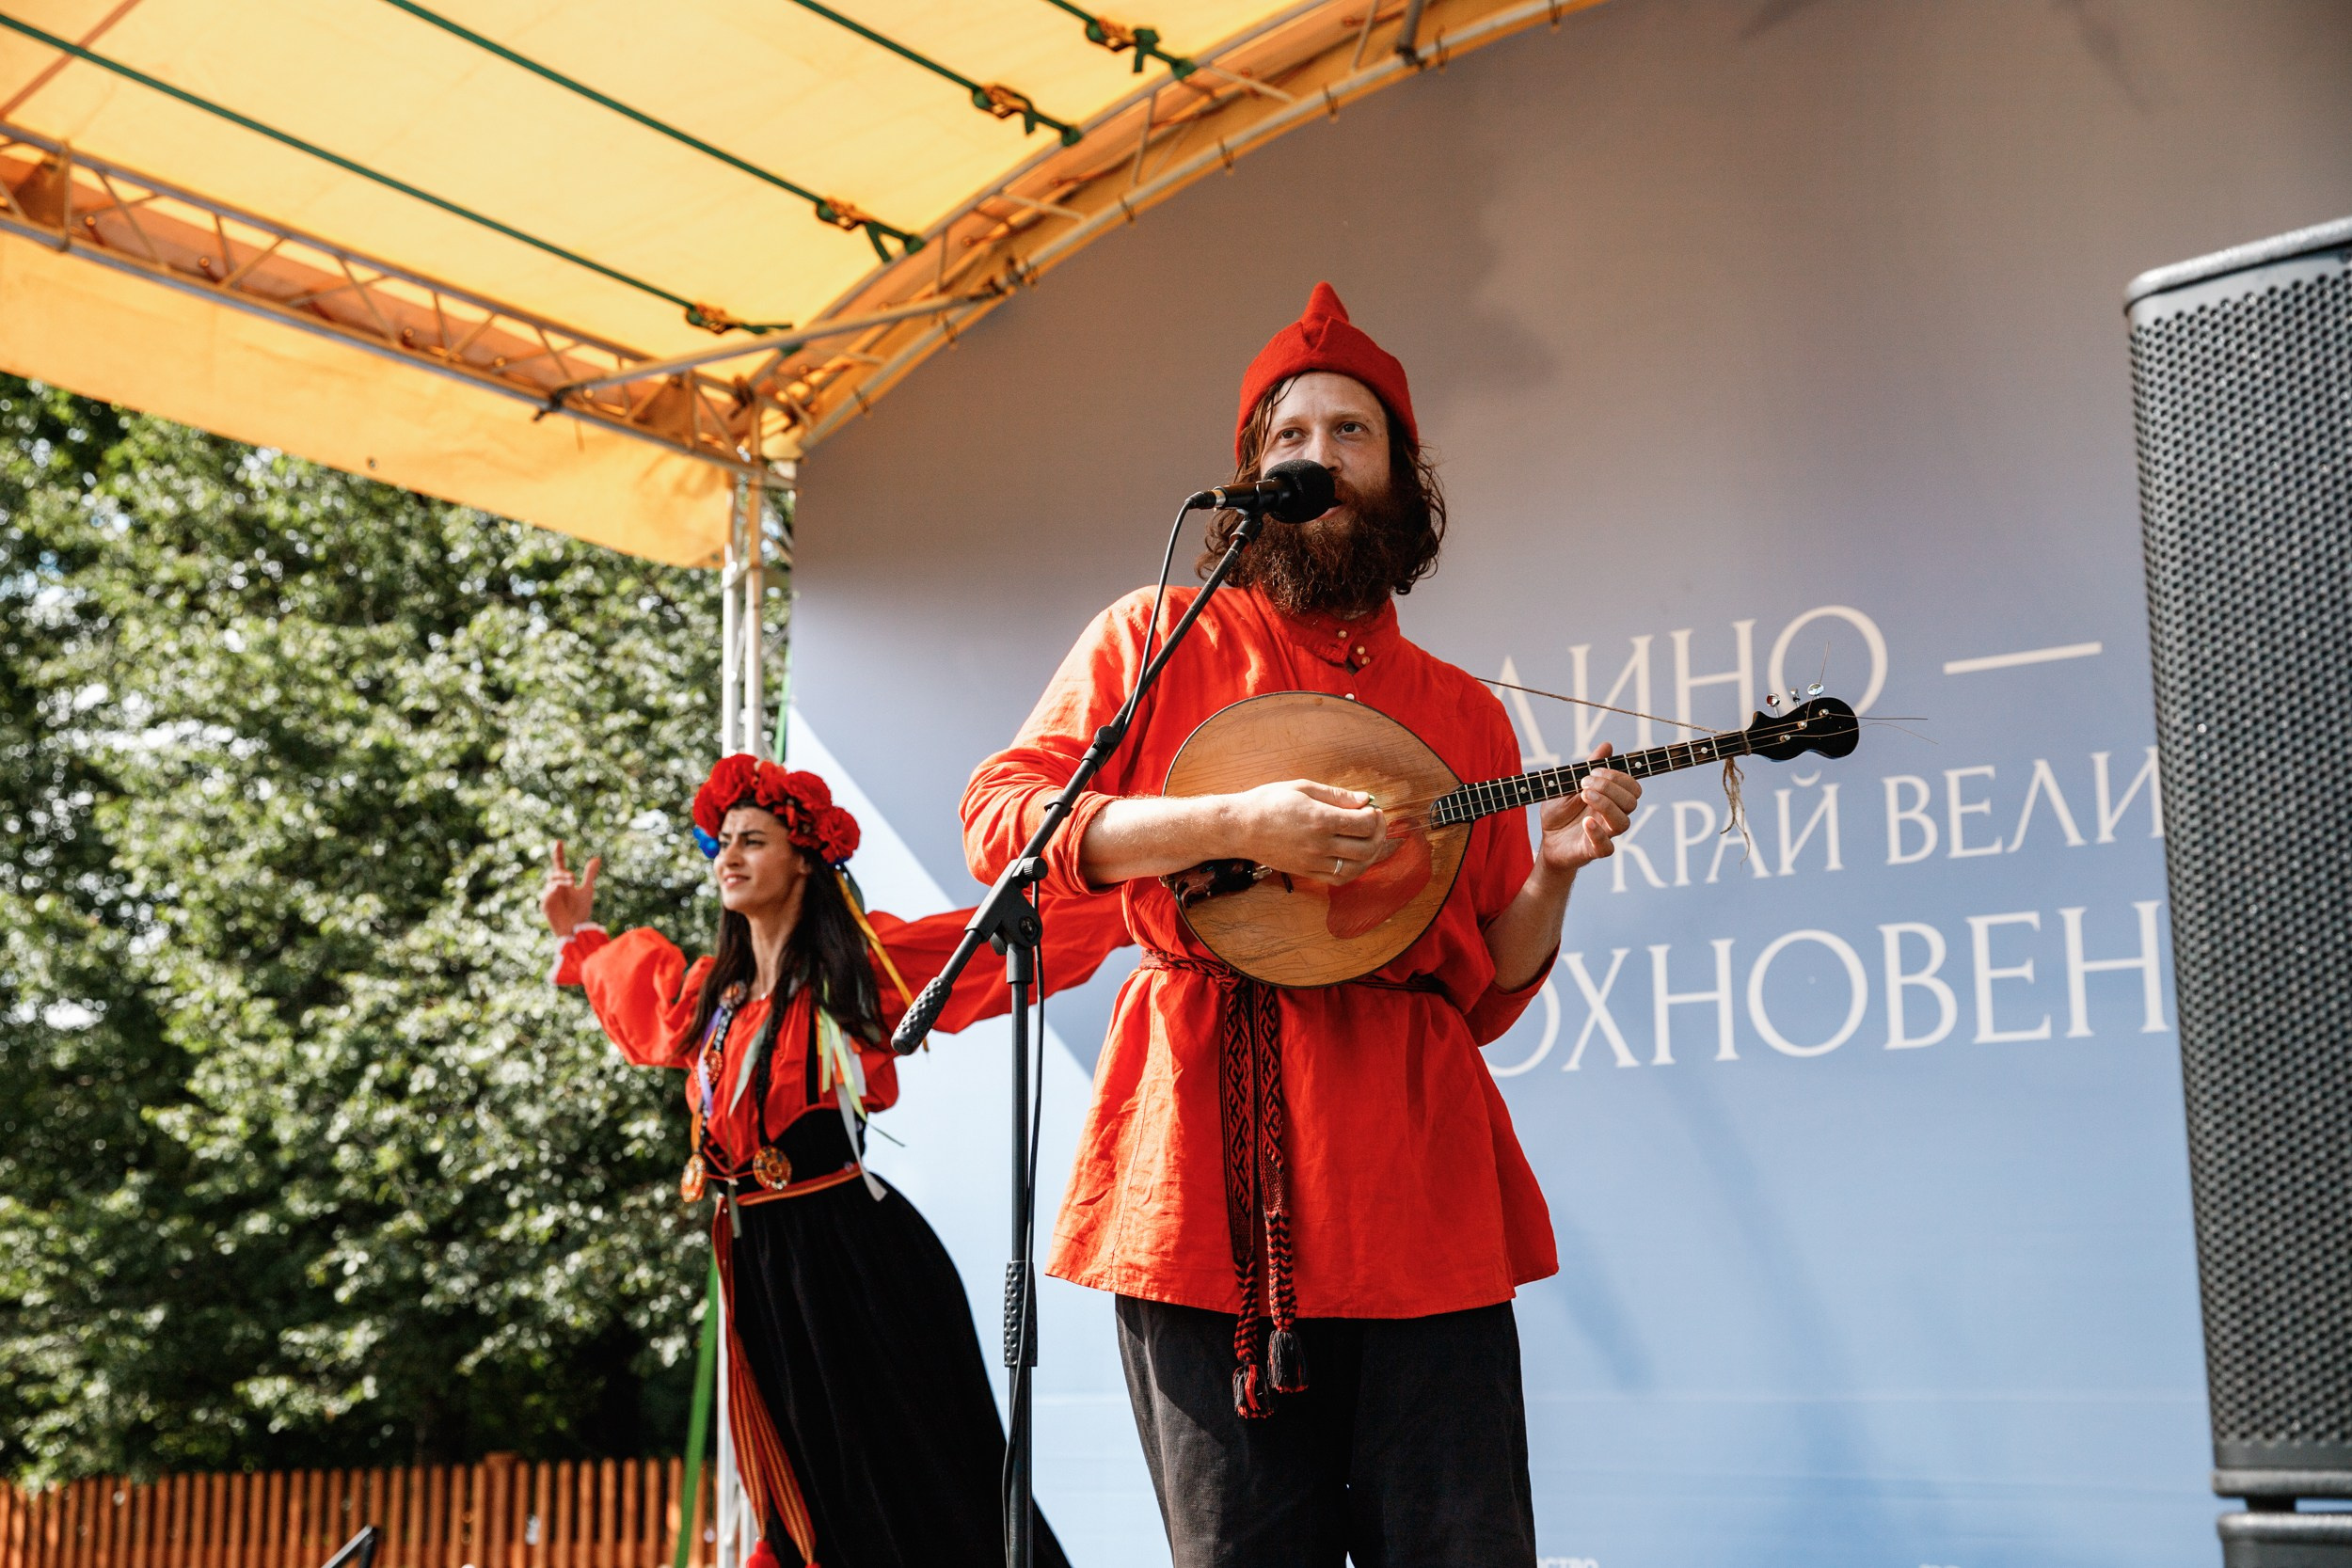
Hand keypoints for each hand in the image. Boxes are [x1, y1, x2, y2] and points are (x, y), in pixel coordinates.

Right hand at [541, 840, 599, 936]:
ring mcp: (549, 896)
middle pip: (554, 873)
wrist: (578, 929)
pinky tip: (558, 890)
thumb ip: (590, 874)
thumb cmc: (581, 911)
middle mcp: (555, 887)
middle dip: (562, 873)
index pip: (559, 864)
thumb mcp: (587, 890)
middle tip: (573, 877)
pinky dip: (552, 891)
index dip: (558, 853)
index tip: (559, 841)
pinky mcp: (545, 906)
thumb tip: (597, 858)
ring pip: (551, 883)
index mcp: (564, 882)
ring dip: (560, 881)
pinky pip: (546, 896)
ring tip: (571, 882)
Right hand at [1229, 779, 1390, 884]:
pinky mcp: (1306, 872)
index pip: (1365, 823)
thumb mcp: (1303, 787)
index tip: (1371, 808)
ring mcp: (1313, 861)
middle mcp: (1320, 844)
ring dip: (1371, 855)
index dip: (1375, 815)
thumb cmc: (1269, 802)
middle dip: (1379, 834)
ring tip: (1370, 841)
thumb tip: (1364, 799)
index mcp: (1320, 819)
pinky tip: (1355, 858)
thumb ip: (1337, 795)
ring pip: (1357, 867)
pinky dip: (1355, 870)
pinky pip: (1339, 879)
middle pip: (1366, 847)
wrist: (1240, 827)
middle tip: (1376, 823)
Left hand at [1535, 744, 1640, 878]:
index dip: (1618, 777)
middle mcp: (1612, 816)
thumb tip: (1607, 746)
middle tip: (1585, 783)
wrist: (1546, 840)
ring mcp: (1605, 834)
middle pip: (1631, 802)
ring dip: (1606, 805)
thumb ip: (1588, 767)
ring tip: (1584, 796)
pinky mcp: (1593, 850)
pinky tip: (1585, 821)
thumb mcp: (1568, 785)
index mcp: (1611, 800)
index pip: (1632, 787)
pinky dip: (1598, 833)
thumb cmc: (1560, 812)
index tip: (1593, 771)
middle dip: (1610, 787)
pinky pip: (1607, 847)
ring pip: (1623, 823)